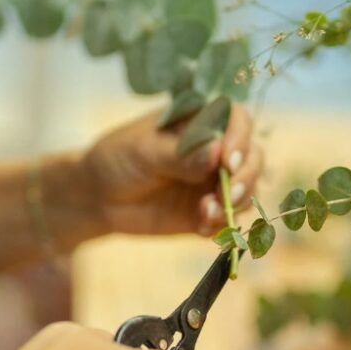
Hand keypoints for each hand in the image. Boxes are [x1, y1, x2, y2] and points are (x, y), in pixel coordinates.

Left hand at [83, 104, 264, 236]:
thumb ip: (180, 155)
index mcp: (202, 122)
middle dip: (246, 177)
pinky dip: (221, 225)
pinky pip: (229, 220)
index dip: (241, 138)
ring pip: (247, 190)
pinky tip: (200, 229)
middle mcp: (215, 150)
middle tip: (228, 194)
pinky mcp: (207, 211)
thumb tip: (217, 154)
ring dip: (235, 204)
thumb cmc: (118, 159)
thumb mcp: (144, 152)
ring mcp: (213, 182)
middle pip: (252, 157)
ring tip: (206, 214)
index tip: (228, 159)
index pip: (238, 120)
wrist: (98, 197)